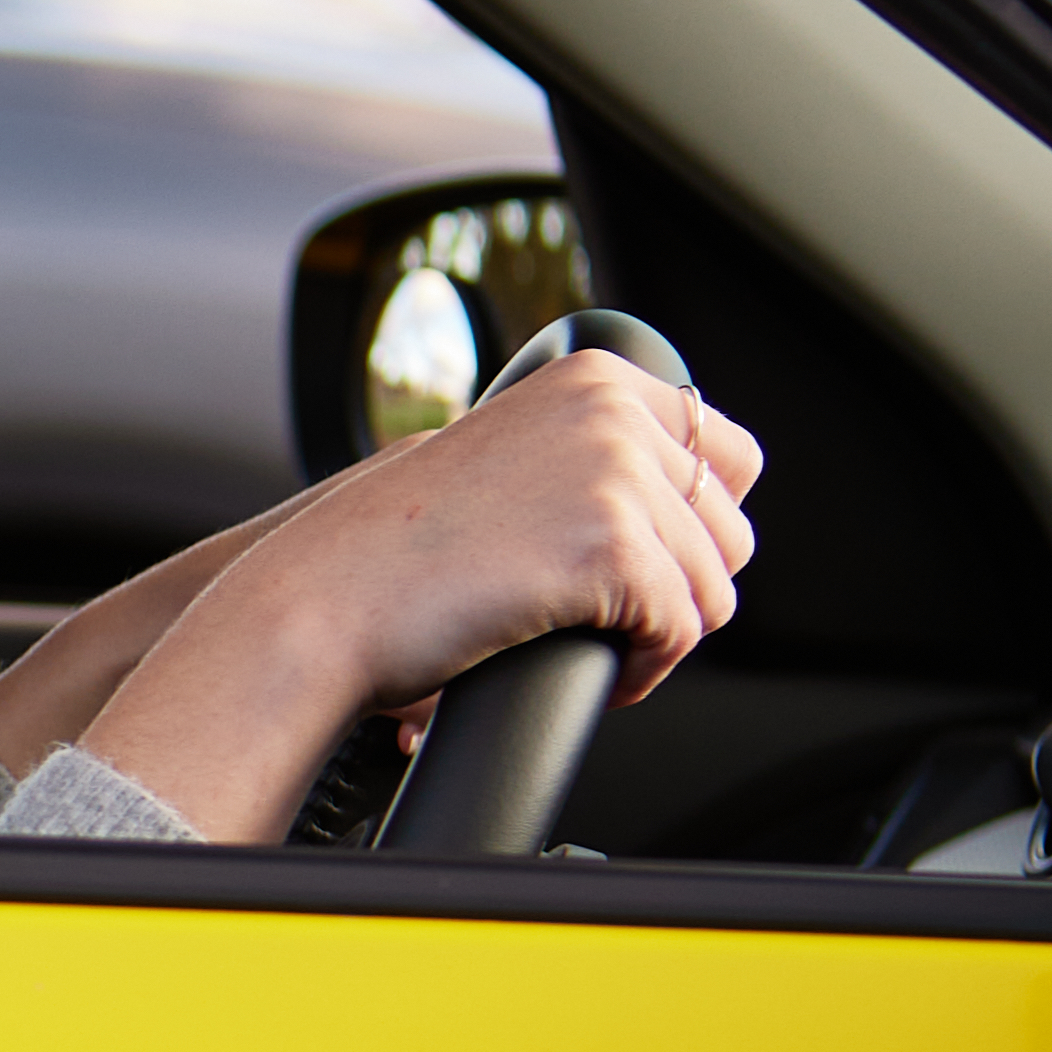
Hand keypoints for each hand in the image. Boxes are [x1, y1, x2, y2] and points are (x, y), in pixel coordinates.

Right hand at [75, 353, 762, 835]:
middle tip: (609, 623)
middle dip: (680, 589)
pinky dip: (646, 671)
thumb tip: (680, 505)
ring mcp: (614, 473)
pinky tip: (595, 672)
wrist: (322, 599)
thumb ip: (584, 459)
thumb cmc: (390, 553)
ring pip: (712, 588)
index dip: (696, 528)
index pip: (725, 454)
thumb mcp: (502, 463)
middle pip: (729, 529)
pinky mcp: (611, 546)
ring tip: (597, 650)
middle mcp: (611, 410)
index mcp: (592, 379)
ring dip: (660, 636)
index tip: (645, 570)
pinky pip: (680, 631)